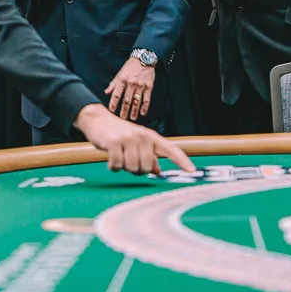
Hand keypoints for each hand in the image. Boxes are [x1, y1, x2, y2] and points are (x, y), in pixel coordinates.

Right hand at [74, 104, 194, 174]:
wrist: (98, 120)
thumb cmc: (119, 135)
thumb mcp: (137, 144)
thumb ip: (148, 156)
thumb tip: (158, 171)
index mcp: (151, 137)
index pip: (171, 149)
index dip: (182, 161)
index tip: (192, 171)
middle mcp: (142, 136)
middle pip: (147, 167)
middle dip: (137, 169)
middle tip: (129, 160)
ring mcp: (128, 138)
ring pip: (132, 168)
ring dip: (124, 167)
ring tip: (120, 156)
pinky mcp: (114, 143)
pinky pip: (117, 166)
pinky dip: (113, 166)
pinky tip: (110, 157)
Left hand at [105, 57, 156, 120]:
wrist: (143, 59)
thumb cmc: (130, 67)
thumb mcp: (120, 73)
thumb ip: (113, 84)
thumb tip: (106, 92)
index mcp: (122, 80)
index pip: (117, 94)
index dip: (113, 103)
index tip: (111, 111)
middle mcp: (131, 83)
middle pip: (127, 100)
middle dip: (124, 110)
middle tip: (122, 118)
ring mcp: (141, 85)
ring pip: (136, 101)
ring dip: (134, 111)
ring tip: (132, 118)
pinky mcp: (149, 86)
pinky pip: (147, 98)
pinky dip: (145, 106)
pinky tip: (142, 113)